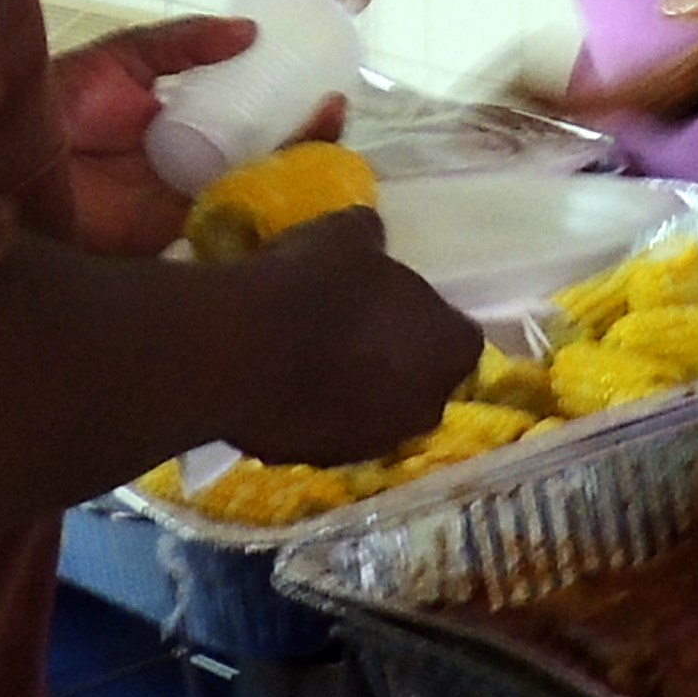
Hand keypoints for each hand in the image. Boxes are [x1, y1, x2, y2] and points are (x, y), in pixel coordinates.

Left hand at [54, 17, 338, 256]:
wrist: (3, 168)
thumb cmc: (53, 107)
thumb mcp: (117, 59)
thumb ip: (178, 43)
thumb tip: (248, 32)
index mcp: (174, 120)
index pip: (242, 110)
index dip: (283, 100)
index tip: (319, 80)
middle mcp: (185, 161)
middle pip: (260, 151)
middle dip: (305, 134)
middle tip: (333, 109)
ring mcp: (182, 200)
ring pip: (256, 186)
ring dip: (299, 164)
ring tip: (327, 130)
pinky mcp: (173, 234)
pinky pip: (231, 223)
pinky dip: (269, 208)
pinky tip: (299, 183)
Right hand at [214, 212, 480, 465]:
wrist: (239, 352)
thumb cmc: (313, 287)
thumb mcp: (346, 234)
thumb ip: (370, 239)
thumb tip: (370, 238)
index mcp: (450, 351)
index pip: (457, 335)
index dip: (425, 317)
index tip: (392, 301)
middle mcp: (424, 408)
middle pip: (420, 380)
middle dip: (396, 360)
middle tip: (354, 328)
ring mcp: (372, 444)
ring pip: (373, 412)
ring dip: (354, 390)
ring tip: (309, 355)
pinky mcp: (320, 461)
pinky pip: (326, 431)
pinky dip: (312, 413)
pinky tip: (279, 383)